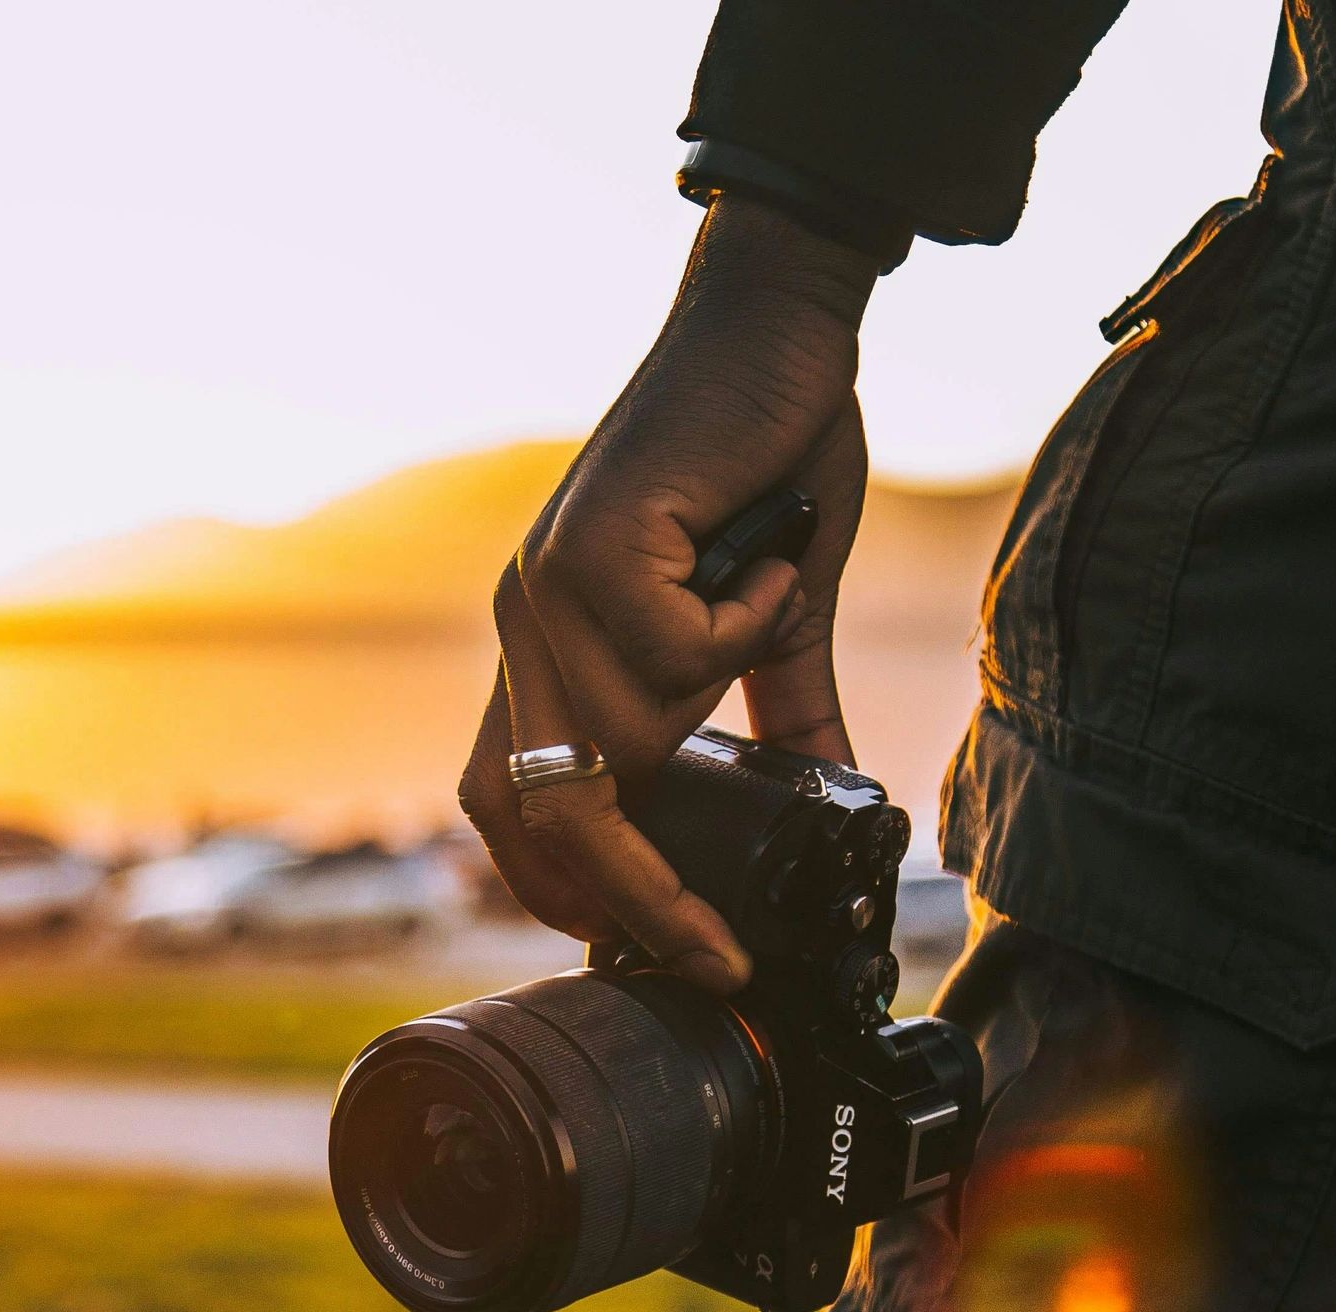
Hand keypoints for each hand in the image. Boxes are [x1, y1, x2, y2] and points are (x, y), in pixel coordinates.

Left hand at [459, 195, 874, 989]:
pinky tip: (761, 558)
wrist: (774, 330)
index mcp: (546, 650)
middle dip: (634, 898)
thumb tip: (831, 806)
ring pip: (618, 742)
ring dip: (716, 701)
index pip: (505, 806)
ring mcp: (543, 589)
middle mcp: (524, 627)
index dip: (555, 893)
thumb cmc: (768, 464)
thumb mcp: (773, 615)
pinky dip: (742, 625)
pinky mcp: (589, 548)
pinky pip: (675, 655)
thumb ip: (777, 713)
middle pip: (547, 811)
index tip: (639, 958)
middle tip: (715, 951)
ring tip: (766, 608)